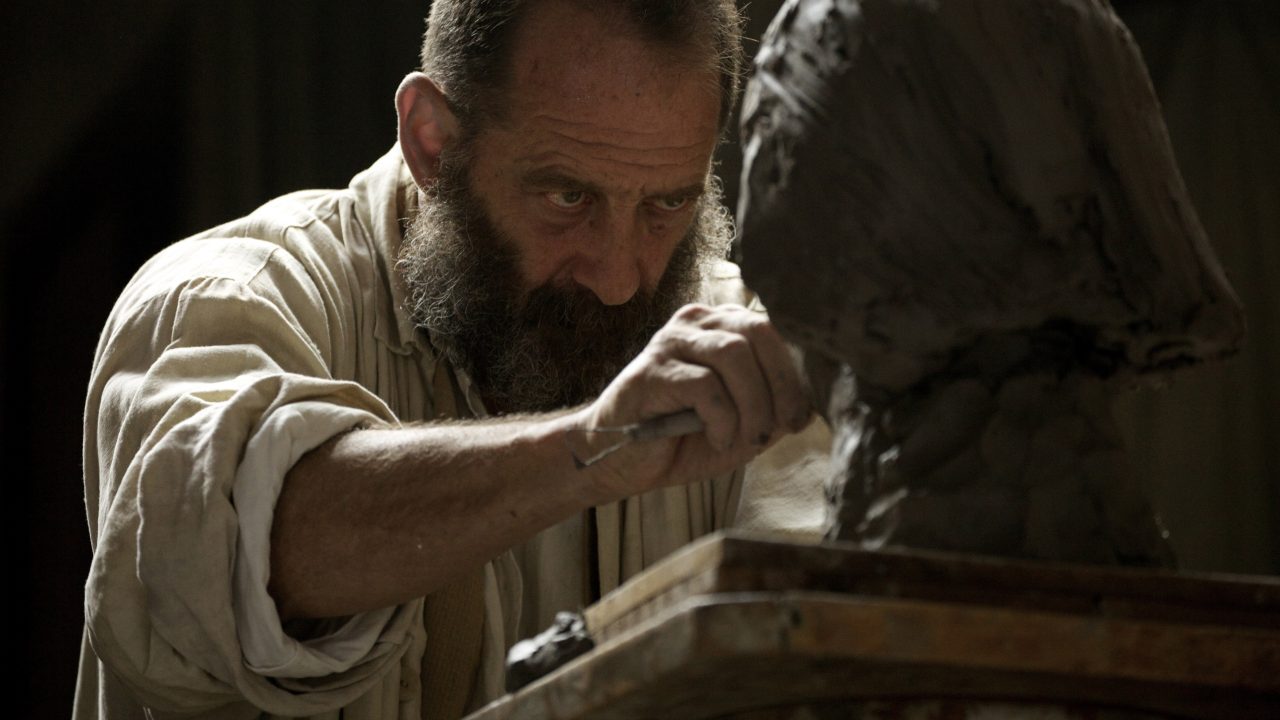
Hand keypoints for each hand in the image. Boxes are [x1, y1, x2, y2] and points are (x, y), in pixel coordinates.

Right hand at [571, 303, 812, 499]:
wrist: (620, 460)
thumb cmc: (682, 438)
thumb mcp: (742, 423)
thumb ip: (774, 407)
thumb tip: (812, 403)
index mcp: (722, 326)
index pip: (775, 329)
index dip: (797, 372)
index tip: (801, 415)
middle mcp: (697, 322)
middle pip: (758, 331)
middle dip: (782, 384)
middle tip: (784, 426)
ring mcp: (671, 342)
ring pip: (734, 355)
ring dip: (753, 405)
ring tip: (747, 438)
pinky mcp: (652, 370)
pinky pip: (705, 386)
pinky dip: (722, 418)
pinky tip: (717, 439)